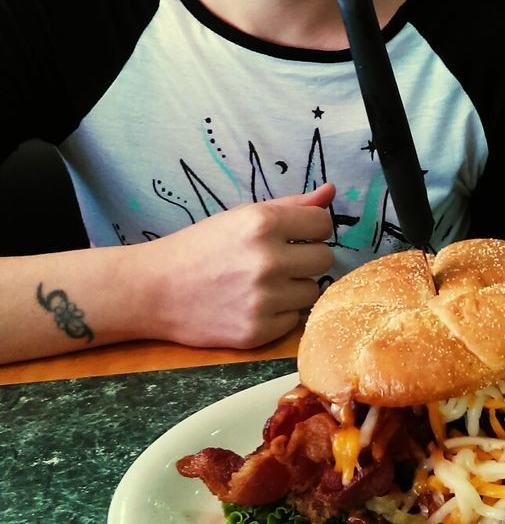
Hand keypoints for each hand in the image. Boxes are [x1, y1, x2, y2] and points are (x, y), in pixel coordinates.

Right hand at [144, 183, 335, 348]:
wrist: (154, 290)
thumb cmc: (199, 247)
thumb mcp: (241, 216)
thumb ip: (290, 205)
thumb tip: (331, 191)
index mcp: (262, 223)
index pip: (322, 223)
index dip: (311, 228)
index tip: (296, 234)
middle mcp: (267, 260)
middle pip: (324, 258)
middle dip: (306, 258)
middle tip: (279, 261)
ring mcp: (263, 299)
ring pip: (312, 291)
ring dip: (294, 287)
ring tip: (263, 284)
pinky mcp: (258, 331)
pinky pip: (293, 320)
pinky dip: (279, 313)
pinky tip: (253, 304)